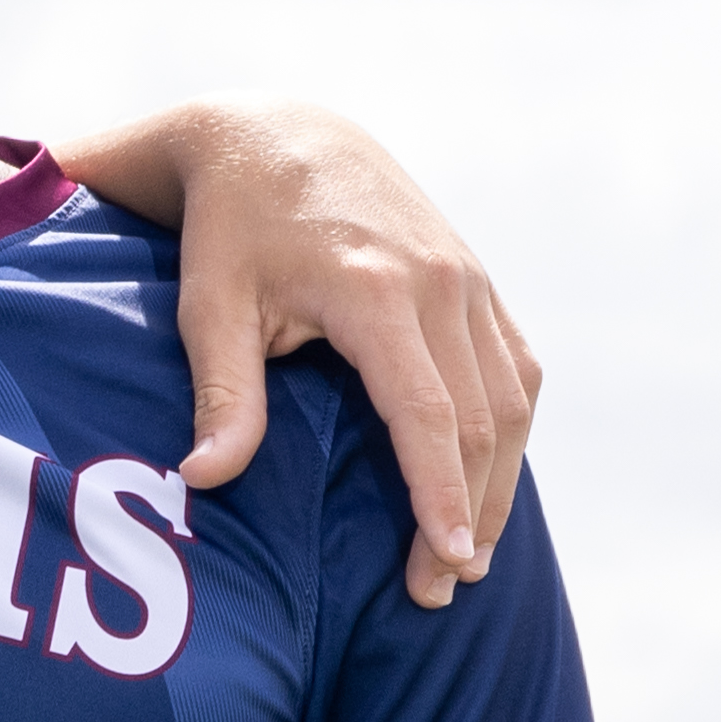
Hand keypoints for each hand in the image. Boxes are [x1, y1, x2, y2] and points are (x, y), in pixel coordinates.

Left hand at [138, 102, 535, 606]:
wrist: (276, 134)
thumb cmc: (228, 228)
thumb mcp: (209, 305)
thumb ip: (221, 393)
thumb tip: (206, 478)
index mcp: (379, 292)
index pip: (427, 412)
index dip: (441, 493)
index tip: (445, 559)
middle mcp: (443, 284)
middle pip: (481, 418)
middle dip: (468, 510)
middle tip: (441, 587)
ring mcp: (470, 278)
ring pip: (512, 398)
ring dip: (498, 479)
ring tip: (467, 553)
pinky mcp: (476, 279)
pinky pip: (514, 365)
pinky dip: (509, 429)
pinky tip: (486, 481)